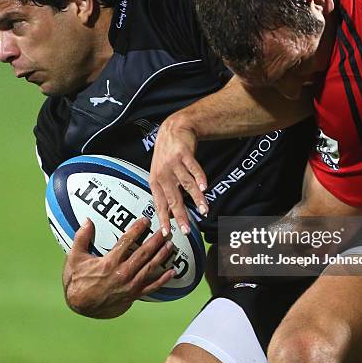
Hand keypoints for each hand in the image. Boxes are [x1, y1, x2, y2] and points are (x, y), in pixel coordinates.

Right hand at [63, 217, 175, 317]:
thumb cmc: (77, 280)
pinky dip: (163, 280)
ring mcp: (129, 285)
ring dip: (162, 256)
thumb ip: (82, 238)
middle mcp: (122, 273)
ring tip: (170, 245)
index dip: (137, 229)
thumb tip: (87, 220)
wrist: (80, 305)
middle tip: (165, 231)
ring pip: (150, 268)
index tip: (145, 220)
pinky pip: (151, 287)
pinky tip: (172, 272)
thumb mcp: (75, 257)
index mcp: (109, 263)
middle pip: (144, 254)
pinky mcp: (133, 295)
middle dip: (156, 241)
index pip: (127, 241)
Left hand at [149, 115, 208, 236]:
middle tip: (187, 229)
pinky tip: (205, 188)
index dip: (163, 219)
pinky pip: (193, 169)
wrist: (173, 129)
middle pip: (173, 199)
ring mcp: (173, 164)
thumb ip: (165, 191)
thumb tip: (169, 213)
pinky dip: (200, 179)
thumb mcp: (160, 173)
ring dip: (196, 199)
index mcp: (155, 181)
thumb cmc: (167, 154)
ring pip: (186, 185)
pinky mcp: (184, 154)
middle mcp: (163, 174)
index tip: (167, 233)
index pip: (159, 204)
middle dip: (181, 216)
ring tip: (204, 210)